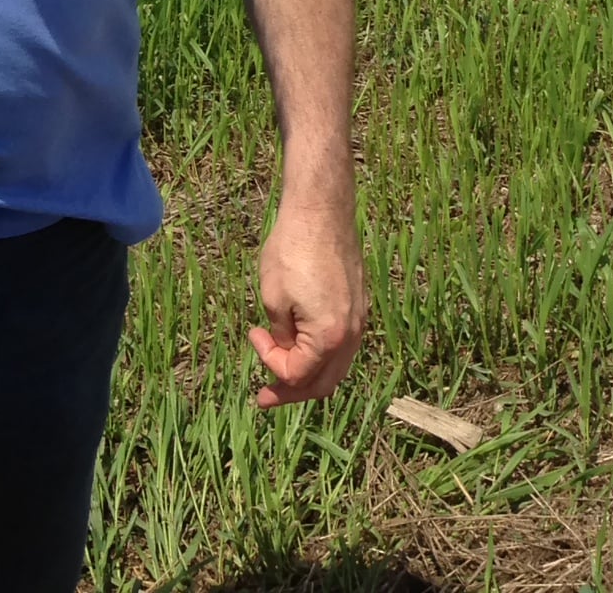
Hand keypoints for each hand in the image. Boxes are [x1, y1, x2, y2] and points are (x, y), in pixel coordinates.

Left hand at [246, 212, 367, 407]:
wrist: (322, 215)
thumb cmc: (292, 252)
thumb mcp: (273, 298)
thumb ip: (280, 335)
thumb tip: (283, 351)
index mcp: (330, 336)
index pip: (298, 374)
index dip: (270, 363)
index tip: (253, 335)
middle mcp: (352, 335)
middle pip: (324, 383)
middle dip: (291, 392)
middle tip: (264, 397)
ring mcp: (359, 322)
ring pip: (335, 366)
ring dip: (306, 374)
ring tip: (279, 373)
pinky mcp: (358, 308)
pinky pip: (341, 347)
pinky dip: (318, 356)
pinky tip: (297, 346)